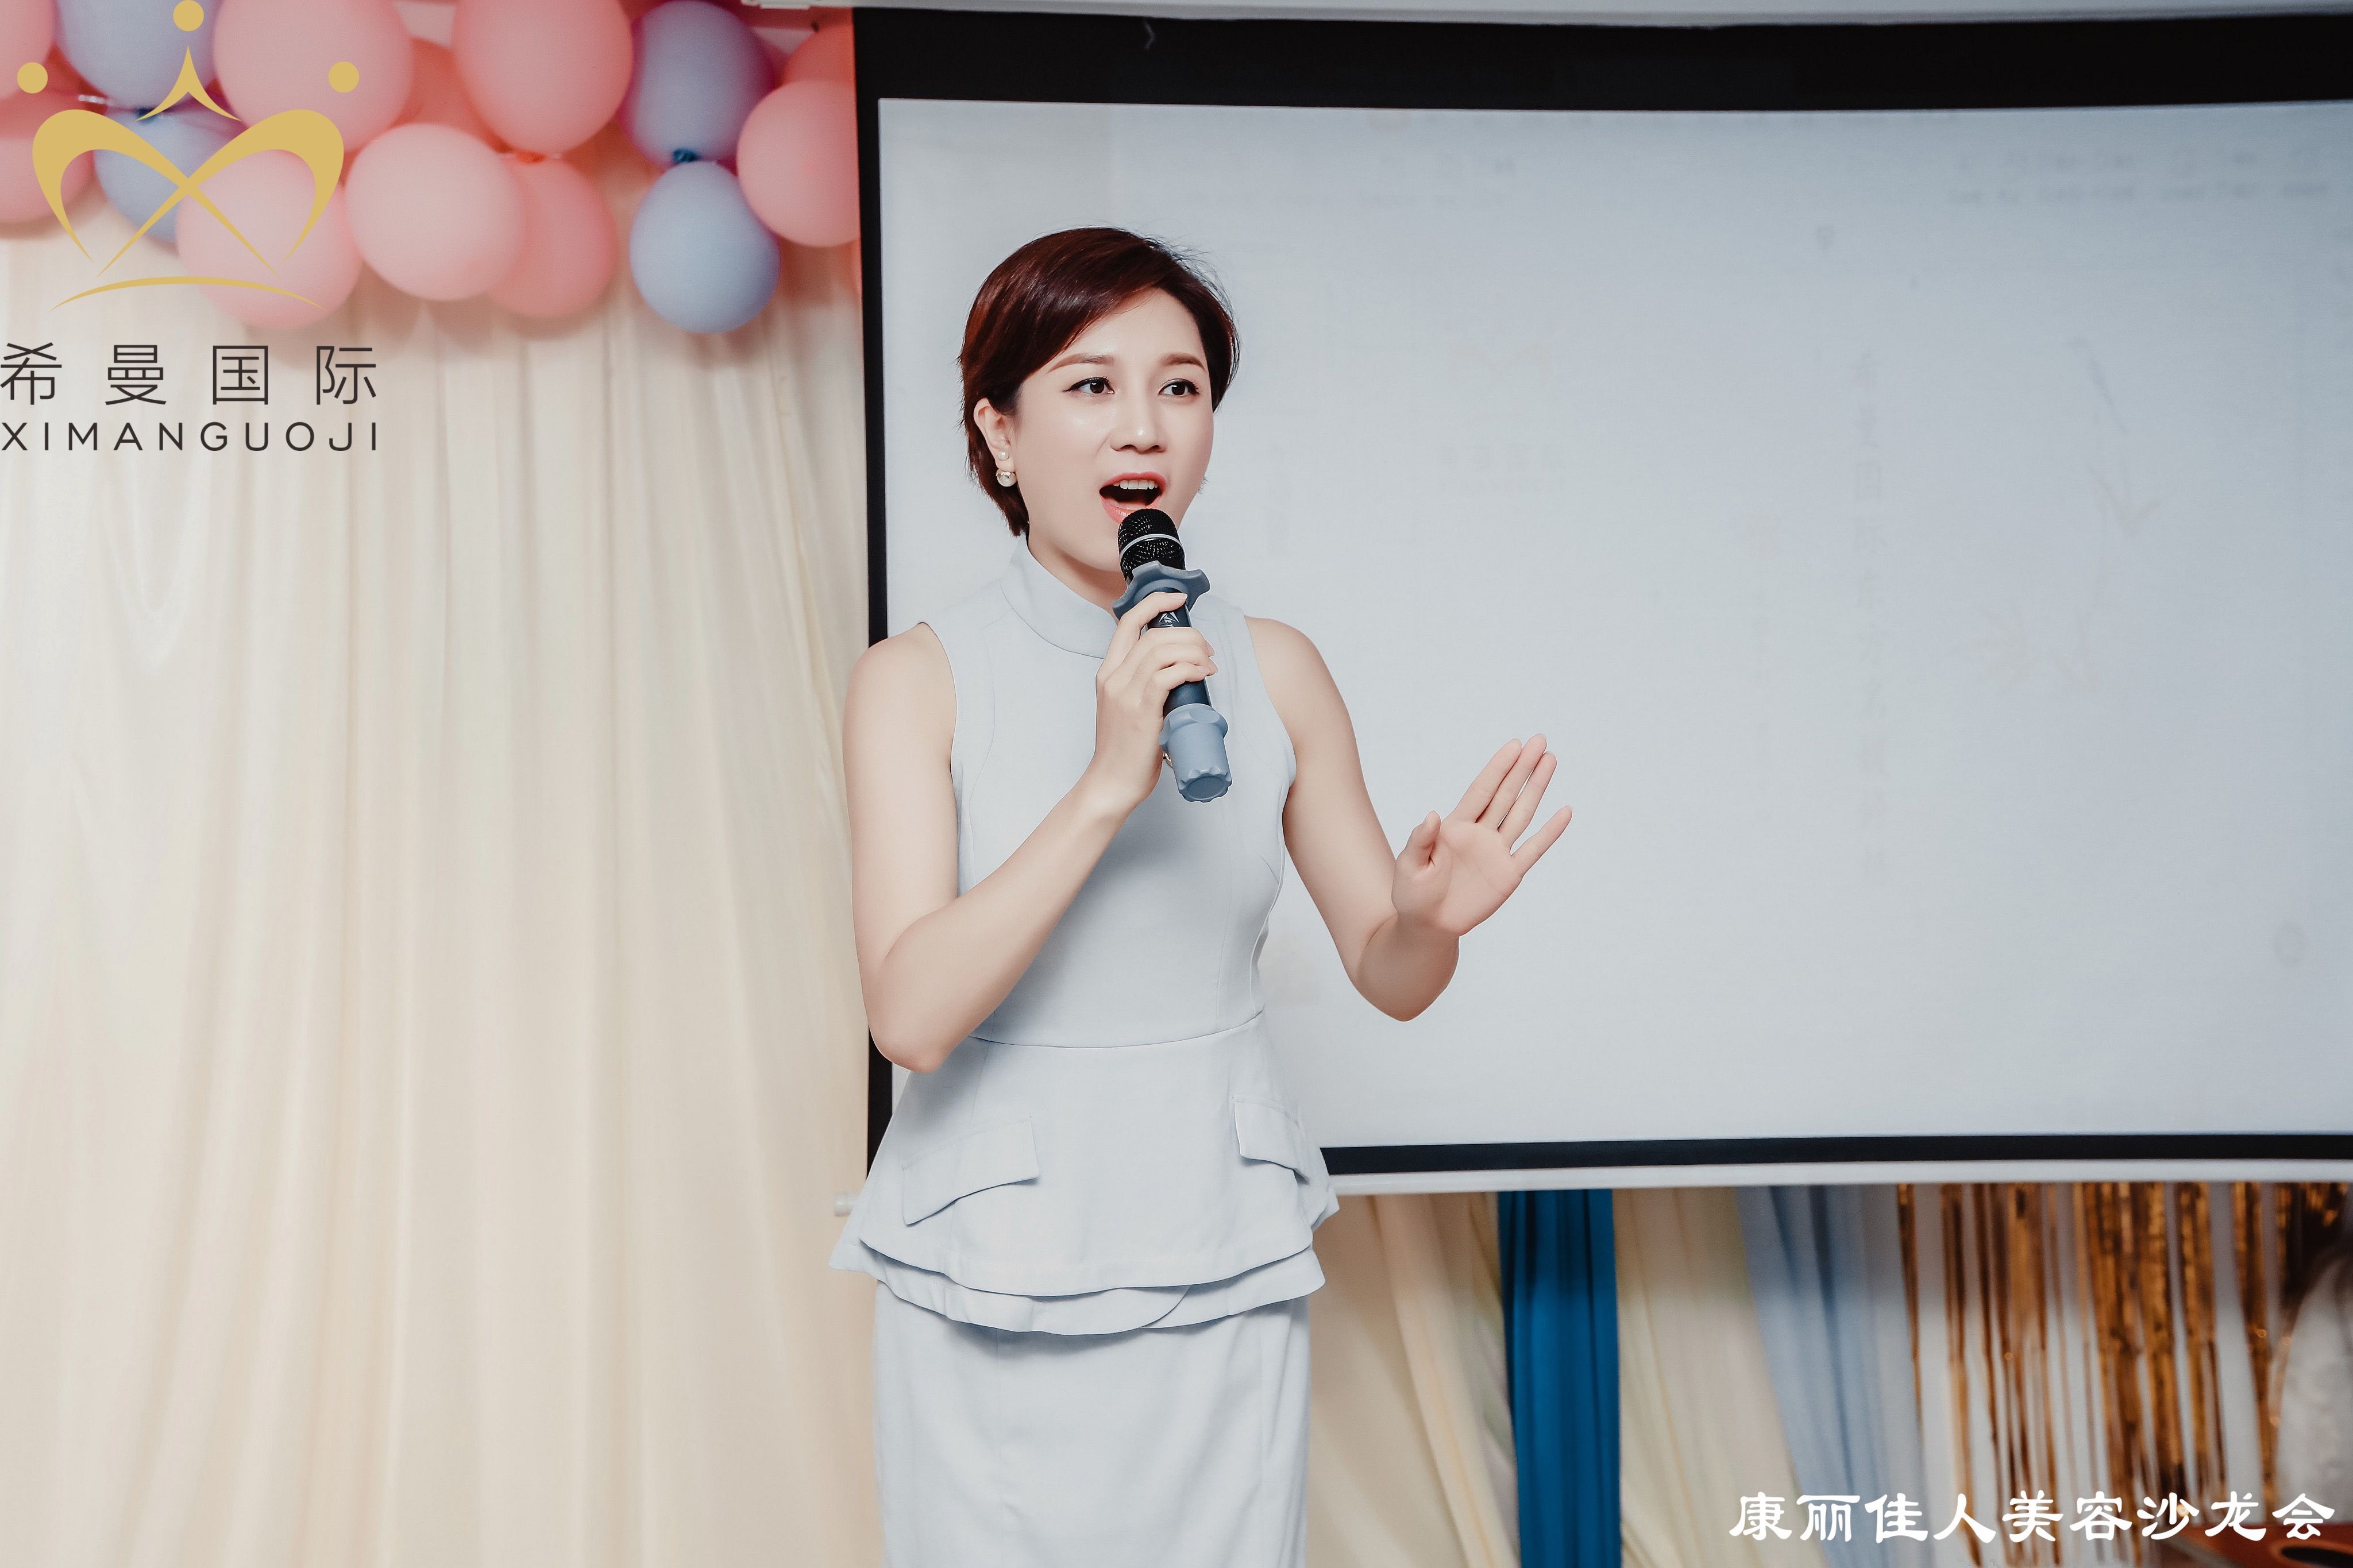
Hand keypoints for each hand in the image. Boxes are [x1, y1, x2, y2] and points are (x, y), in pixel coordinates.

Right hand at [1083, 589, 1216, 814]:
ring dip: (1193, 650)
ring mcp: (1125, 695)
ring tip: (1209, 663)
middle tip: (1207, 650)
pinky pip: (1167, 676)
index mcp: (1108, 673)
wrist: (1111, 783)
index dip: (1155, 603)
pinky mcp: (1140, 712)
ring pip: (1162, 651)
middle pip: (1153, 635)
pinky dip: (1190, 668)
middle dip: (1188, 634)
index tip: (1179, 599)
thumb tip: (1180, 671)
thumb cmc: (1126, 749)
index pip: (1128, 622)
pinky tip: (1203, 674)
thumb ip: (1144, 686)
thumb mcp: (1127, 707)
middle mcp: (1113, 678)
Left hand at [1392, 736, 1571, 937]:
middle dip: (1522, 768)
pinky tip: (1564, 812)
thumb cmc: (1413, 894)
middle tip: (1539, 741)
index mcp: (1455, 827)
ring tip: (1550, 761)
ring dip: (1536, 789)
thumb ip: (1419, 840)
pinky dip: (1550, 832)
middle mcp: (1480, 834)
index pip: (1480, 790)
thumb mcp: (1408, 866)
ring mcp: (1496, 852)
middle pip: (1505, 794)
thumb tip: (1432, 815)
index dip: (1497, 768)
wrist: (1428, 925)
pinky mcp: (1509, 875)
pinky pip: (1533, 850)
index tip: (1513, 745)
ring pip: (1521, 814)